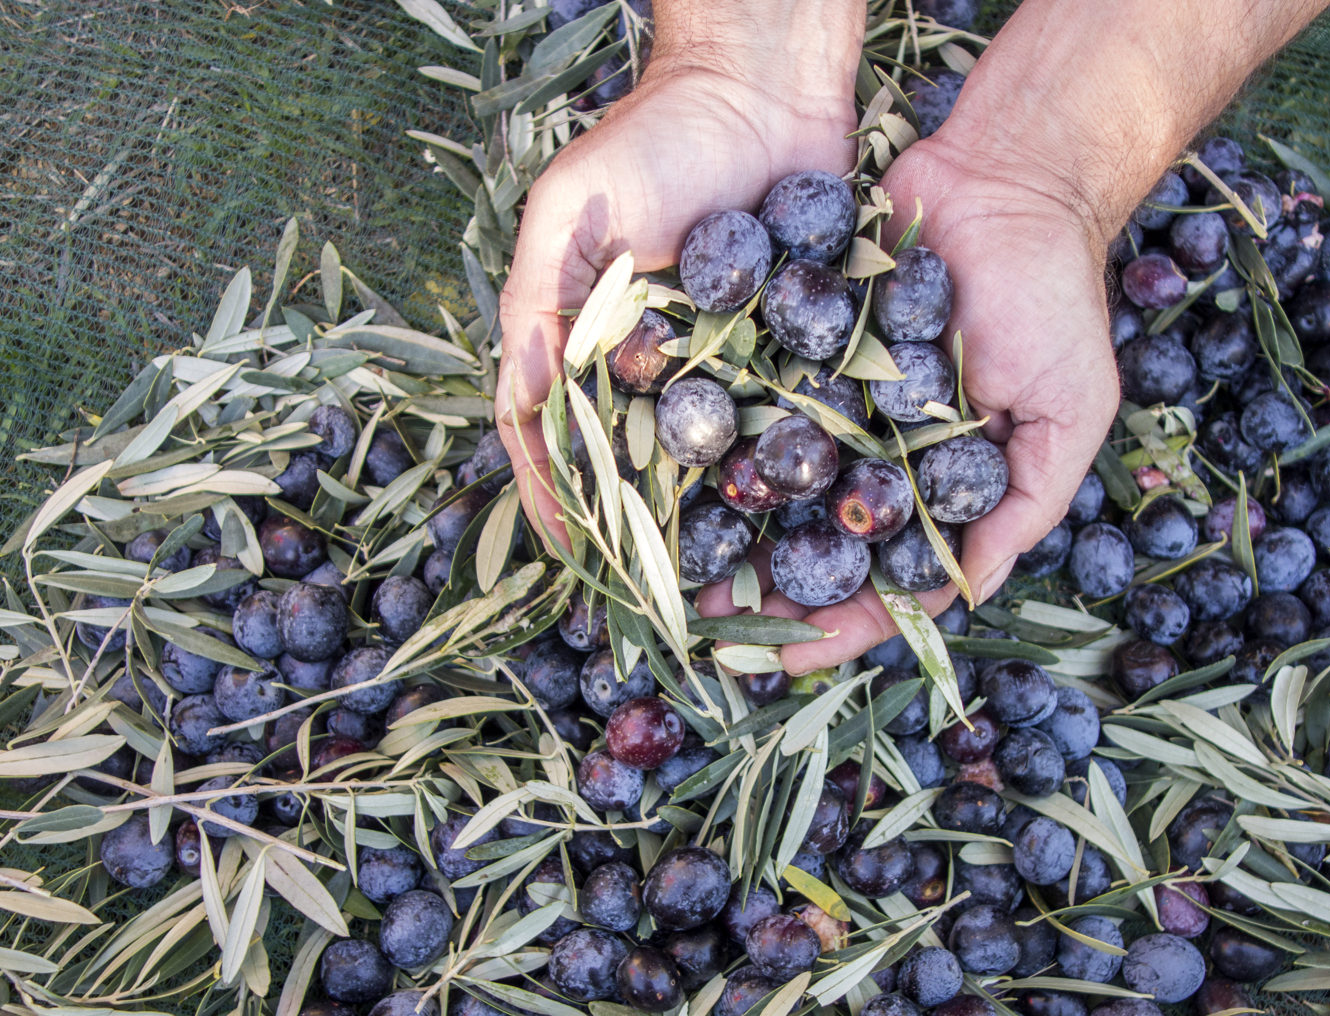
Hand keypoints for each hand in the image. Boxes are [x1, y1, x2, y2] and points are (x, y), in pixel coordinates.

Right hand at [494, 12, 861, 545]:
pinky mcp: (792, 359)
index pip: (562, 445)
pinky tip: (806, 526)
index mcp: (589, 353)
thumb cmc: (651, 140)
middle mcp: (653, 376)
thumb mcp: (571, 211)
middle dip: (646, 545)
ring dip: (719, 533)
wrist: (763, 89)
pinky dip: (790, 478)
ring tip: (732, 598)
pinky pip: (788, 429)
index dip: (563, 506)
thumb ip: (539, 304)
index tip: (578, 564)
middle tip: (658, 612)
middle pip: (639, 474)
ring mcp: (725, 373)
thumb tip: (523, 405)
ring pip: (714, 468)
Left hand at [715, 135, 1118, 673]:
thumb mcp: (1070, 409)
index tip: (788, 657)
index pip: (885, 578)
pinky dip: (714, 433)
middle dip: (762, 591)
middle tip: (704, 626)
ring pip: (769, 484)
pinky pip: (749, 395)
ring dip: (723, 531)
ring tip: (669, 567)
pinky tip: (667, 467)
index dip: (841, 625)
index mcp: (937, 487)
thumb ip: (1026, 502)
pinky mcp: (796, 344)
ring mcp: (833, 402)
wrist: (1008, 175)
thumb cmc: (1053, 296)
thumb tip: (970, 592)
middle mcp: (878, 455)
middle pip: (812, 545)